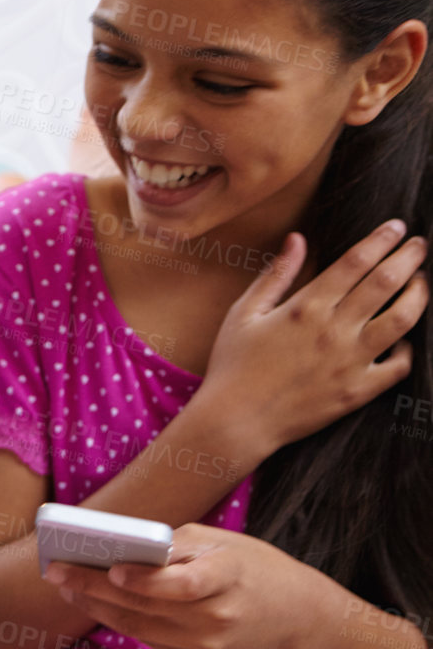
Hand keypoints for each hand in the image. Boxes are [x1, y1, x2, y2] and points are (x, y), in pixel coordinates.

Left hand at [44, 524, 342, 648]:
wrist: (297, 616)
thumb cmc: (250, 566)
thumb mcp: (222, 543)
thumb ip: (174, 545)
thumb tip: (118, 545)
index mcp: (230, 577)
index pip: (185, 584)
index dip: (147, 581)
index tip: (112, 570)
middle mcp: (219, 617)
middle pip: (148, 605)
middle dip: (95, 588)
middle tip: (55, 571)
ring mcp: (208, 644)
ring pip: (139, 626)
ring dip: (96, 606)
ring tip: (64, 586)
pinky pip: (149, 638)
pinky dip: (118, 619)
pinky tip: (92, 602)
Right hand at [200, 222, 426, 459]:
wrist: (235, 421)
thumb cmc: (233, 365)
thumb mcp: (244, 313)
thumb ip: (275, 275)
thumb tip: (298, 239)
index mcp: (306, 307)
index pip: (355, 261)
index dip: (381, 239)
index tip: (396, 227)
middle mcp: (334, 330)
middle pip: (387, 281)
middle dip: (410, 256)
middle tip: (420, 244)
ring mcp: (350, 361)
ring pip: (403, 318)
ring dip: (418, 295)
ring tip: (421, 283)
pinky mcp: (358, 390)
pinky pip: (399, 365)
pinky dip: (408, 348)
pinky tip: (404, 339)